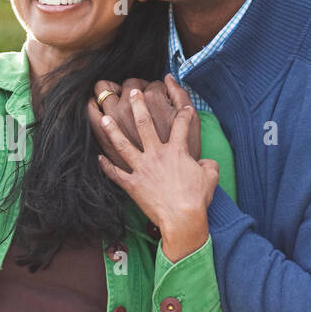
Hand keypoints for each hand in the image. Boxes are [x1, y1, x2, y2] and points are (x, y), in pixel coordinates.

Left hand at [92, 78, 218, 261]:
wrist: (182, 218)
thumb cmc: (197, 198)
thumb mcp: (211, 176)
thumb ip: (208, 164)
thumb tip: (206, 162)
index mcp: (177, 151)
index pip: (181, 125)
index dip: (184, 113)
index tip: (185, 107)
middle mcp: (156, 155)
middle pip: (144, 125)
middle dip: (138, 106)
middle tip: (133, 93)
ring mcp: (142, 169)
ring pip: (123, 145)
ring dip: (112, 131)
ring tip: (105, 119)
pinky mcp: (132, 184)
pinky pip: (115, 174)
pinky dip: (106, 167)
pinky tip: (99, 158)